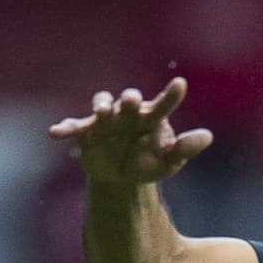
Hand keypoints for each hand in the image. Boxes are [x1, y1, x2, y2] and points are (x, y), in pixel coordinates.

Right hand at [48, 77, 212, 186]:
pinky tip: (55, 133)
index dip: (172, 95)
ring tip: (102, 113)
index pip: (164, 105)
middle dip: (129, 100)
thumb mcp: (168, 160)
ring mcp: (105, 120)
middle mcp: (128, 112)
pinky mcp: (85, 132)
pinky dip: (64, 128)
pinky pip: (72, 127)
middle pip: (129, 101)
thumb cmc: (149, 162)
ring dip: (101, 106)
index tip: (181, 85)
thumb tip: (208, 137)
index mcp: (151, 117)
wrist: (121, 177)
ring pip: (101, 105)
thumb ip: (184, 149)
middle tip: (132, 99)